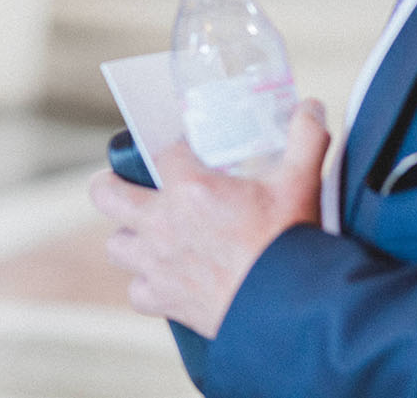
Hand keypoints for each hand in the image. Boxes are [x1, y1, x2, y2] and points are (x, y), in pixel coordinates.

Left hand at [89, 99, 329, 337]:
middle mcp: (162, 222)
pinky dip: (148, 286)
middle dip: (111, 185)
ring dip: (130, 237)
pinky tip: (166, 279)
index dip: (171, 151)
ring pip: (116, 245)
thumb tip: (311, 107)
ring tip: (150, 234)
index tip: (184, 155)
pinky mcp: (164, 300)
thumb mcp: (301, 182)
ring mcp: (158, 263)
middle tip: (128, 185)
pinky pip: (137, 291)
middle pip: (106, 194)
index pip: (160, 153)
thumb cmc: (292, 244)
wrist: (291, 309)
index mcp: (190, 188)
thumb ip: (305, 138)